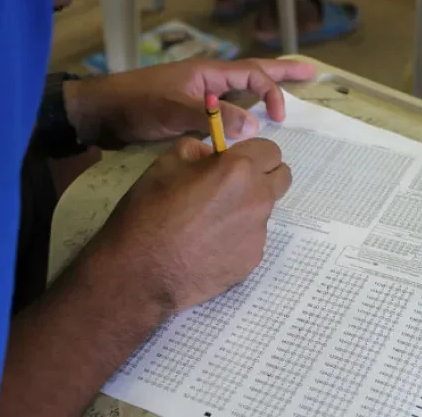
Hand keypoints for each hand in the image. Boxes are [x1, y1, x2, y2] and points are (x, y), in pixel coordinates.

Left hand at [64, 58, 315, 148]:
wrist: (101, 114)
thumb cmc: (136, 105)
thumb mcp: (175, 110)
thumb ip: (213, 117)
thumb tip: (254, 128)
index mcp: (208, 72)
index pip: (253, 76)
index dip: (272, 93)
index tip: (279, 119)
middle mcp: (207, 80)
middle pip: (253, 72)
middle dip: (282, 72)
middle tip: (310, 73)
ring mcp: (198, 95)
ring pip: (239, 89)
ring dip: (263, 90)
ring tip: (285, 94)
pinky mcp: (188, 111)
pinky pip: (225, 108)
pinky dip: (243, 110)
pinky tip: (247, 121)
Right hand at [95, 136, 291, 312]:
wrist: (140, 272)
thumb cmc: (148, 212)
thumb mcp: (165, 164)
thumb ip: (198, 150)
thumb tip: (214, 155)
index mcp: (239, 170)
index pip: (271, 150)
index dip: (252, 153)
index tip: (234, 162)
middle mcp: (258, 199)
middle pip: (282, 178)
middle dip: (263, 176)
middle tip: (232, 186)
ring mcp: (258, 233)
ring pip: (264, 210)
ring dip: (246, 208)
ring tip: (209, 223)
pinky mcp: (253, 260)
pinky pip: (252, 238)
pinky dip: (237, 237)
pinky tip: (208, 246)